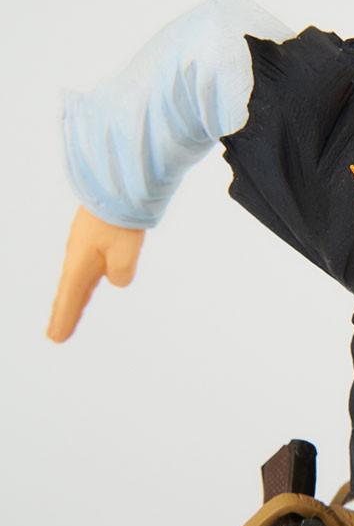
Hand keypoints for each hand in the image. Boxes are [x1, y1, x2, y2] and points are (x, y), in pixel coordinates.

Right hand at [47, 205, 144, 341]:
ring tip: (70, 314)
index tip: (56, 339)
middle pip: (71, 292)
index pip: (70, 300)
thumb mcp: (125, 253)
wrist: (116, 187)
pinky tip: (88, 283)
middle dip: (65, 313)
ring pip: (79, 279)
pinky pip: (88, 267)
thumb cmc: (119, 220)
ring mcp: (84, 246)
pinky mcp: (93, 237)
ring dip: (75, 298)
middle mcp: (77, 257)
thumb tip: (117, 280)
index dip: (64, 320)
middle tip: (56, 335)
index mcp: (80, 265)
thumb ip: (121, 273)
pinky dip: (86, 282)